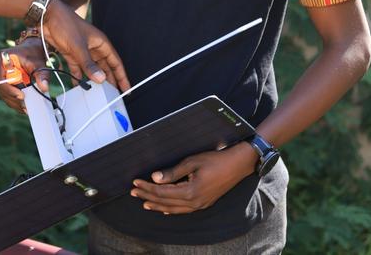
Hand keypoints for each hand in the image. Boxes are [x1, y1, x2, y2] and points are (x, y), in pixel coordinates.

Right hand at [0, 39, 48, 112]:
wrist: (30, 49)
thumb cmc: (32, 53)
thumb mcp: (38, 62)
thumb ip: (41, 75)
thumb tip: (44, 88)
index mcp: (0, 58)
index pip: (0, 79)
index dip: (10, 90)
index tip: (22, 96)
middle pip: (0, 88)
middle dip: (13, 99)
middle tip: (25, 107)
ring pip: (2, 93)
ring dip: (14, 102)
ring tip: (26, 108)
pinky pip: (5, 93)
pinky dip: (14, 100)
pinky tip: (23, 106)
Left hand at [38, 0, 130, 93]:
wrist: (48, 17)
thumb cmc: (66, 25)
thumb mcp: (78, 47)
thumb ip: (89, 64)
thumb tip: (101, 79)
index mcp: (101, 43)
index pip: (115, 62)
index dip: (122, 76)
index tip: (127, 89)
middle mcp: (94, 48)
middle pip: (105, 67)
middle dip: (110, 81)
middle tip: (113, 96)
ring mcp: (82, 52)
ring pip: (92, 69)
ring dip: (94, 80)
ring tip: (98, 94)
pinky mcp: (71, 54)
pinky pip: (78, 69)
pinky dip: (79, 77)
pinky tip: (79, 87)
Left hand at [129, 142, 256, 213]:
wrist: (238, 165)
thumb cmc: (215, 160)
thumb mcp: (192, 162)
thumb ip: (173, 172)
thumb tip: (155, 178)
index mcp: (191, 191)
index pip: (162, 192)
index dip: (147, 188)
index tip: (135, 183)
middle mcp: (195, 202)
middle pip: (165, 202)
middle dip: (148, 197)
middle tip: (133, 193)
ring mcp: (200, 205)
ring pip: (174, 209)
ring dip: (158, 205)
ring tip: (144, 203)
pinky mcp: (204, 203)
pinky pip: (184, 210)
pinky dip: (172, 210)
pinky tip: (165, 209)